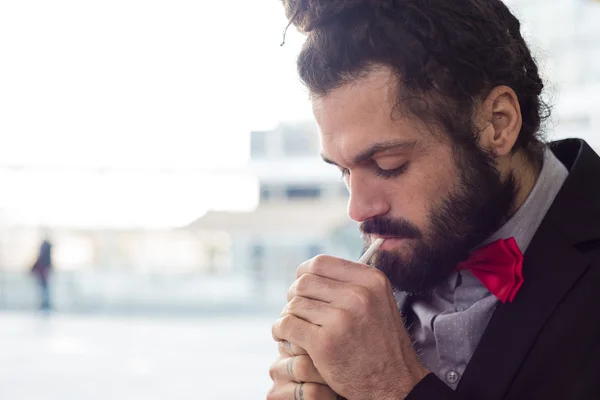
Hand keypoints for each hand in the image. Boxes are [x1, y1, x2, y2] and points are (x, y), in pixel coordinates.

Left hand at [272, 255, 428, 399]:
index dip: (305, 273)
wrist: (395, 384)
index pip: (320, 262)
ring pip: (294, 304)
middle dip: (294, 296)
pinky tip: (285, 337)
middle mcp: (358, 295)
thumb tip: (311, 270)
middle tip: (297, 311)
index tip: (303, 287)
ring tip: (294, 327)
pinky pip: (287, 325)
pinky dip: (281, 330)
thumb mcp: (378, 302)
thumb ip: (350, 283)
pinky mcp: (324, 343)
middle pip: (303, 282)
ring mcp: (341, 318)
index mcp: (371, 280)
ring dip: (289, 315)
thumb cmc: (381, 344)